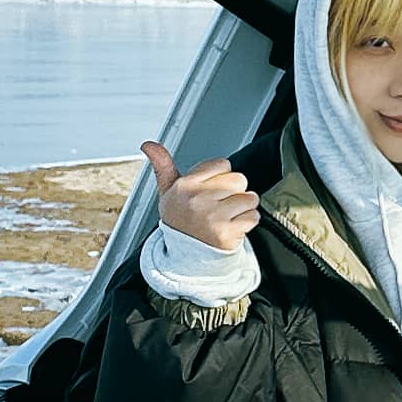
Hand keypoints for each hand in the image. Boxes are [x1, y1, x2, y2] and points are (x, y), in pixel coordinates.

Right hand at [143, 140, 259, 256]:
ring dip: (243, 208)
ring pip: (249, 198)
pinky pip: (253, 216)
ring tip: (227, 217)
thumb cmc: (180, 221)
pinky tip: (232, 227)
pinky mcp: (226, 233)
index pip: (222, 164)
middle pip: (239, 179)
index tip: (210, 191)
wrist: (184, 256)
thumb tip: (148, 144)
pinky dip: (248, 222)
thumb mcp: (168, 192)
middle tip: (220, 206)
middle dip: (234, 192)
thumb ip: (162, 165)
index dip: (220, 177)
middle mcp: (197, 200)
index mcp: (184, 186)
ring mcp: (212, 217)